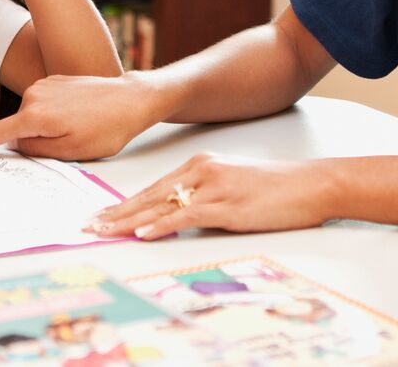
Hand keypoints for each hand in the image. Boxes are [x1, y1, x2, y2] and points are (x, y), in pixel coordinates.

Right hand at [0, 73, 160, 160]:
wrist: (133, 99)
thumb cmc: (108, 129)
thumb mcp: (72, 151)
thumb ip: (37, 150)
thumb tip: (16, 144)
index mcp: (36, 116)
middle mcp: (35, 96)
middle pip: (19, 130)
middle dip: (36, 142)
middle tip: (73, 141)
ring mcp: (44, 86)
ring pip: (33, 119)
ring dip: (49, 129)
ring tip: (82, 127)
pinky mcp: (54, 81)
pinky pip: (44, 107)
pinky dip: (56, 117)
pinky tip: (81, 115)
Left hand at [86, 153, 333, 239]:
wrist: (310, 184)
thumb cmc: (275, 189)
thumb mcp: (231, 186)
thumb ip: (203, 197)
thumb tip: (177, 217)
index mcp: (199, 165)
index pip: (152, 188)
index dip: (123, 204)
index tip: (100, 215)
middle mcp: (200, 171)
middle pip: (149, 196)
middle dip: (116, 213)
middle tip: (87, 225)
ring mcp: (213, 186)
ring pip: (161, 206)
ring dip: (128, 221)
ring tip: (103, 231)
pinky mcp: (227, 204)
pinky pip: (186, 216)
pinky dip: (161, 226)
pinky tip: (143, 233)